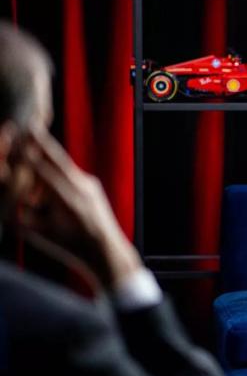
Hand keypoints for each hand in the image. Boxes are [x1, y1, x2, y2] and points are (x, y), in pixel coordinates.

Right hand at [15, 131, 141, 292]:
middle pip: (57, 160)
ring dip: (48, 150)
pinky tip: (44, 153)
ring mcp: (90, 185)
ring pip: (64, 163)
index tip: (16, 142)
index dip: (29, 157)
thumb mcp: (40, 235)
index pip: (43, 174)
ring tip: (33, 132)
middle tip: (28, 124)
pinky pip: (71, 170)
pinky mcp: (92, 185)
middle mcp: (82, 189)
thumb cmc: (70, 247)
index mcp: (68, 202)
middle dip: (41, 143)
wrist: (107, 251)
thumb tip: (4, 208)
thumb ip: (21, 218)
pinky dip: (56, 163)